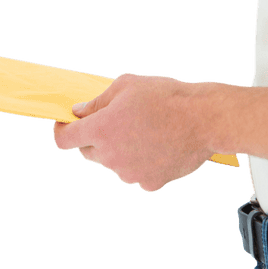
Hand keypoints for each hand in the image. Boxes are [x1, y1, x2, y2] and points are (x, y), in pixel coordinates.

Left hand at [52, 72, 213, 192]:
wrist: (205, 119)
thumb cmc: (166, 97)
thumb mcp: (127, 85)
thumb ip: (98, 101)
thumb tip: (78, 112)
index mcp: (101, 129)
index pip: (65, 139)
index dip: (63, 130)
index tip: (67, 124)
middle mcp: (111, 155)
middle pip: (89, 152)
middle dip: (95, 138)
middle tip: (118, 121)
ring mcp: (130, 173)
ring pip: (113, 164)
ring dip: (120, 151)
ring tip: (146, 132)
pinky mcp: (149, 183)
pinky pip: (136, 174)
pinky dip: (141, 162)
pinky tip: (158, 146)